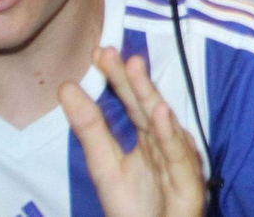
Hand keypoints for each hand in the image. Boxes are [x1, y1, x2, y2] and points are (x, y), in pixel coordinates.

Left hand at [61, 48, 206, 216]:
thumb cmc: (134, 206)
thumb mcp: (106, 166)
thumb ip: (90, 128)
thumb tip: (66, 87)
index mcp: (147, 135)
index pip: (131, 101)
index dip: (116, 78)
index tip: (98, 52)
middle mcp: (165, 140)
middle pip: (145, 105)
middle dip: (129, 78)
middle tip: (111, 52)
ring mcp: (178, 157)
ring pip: (161, 123)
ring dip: (148, 95)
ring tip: (133, 68)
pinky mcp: (187, 179)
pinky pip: (175, 154)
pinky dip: (168, 132)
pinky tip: (159, 112)